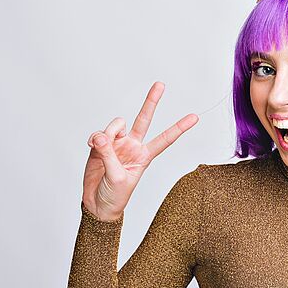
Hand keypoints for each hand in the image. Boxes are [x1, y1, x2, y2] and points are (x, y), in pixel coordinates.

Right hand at [82, 82, 198, 220]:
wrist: (98, 203)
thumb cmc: (115, 196)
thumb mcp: (117, 178)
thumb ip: (109, 155)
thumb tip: (101, 136)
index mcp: (145, 156)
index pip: (165, 139)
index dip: (179, 128)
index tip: (195, 117)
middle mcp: (133, 146)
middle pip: (144, 119)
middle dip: (151, 101)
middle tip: (161, 84)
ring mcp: (117, 144)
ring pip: (116, 125)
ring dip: (108, 133)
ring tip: (101, 148)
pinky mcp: (101, 145)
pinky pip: (98, 133)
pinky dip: (95, 139)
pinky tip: (92, 148)